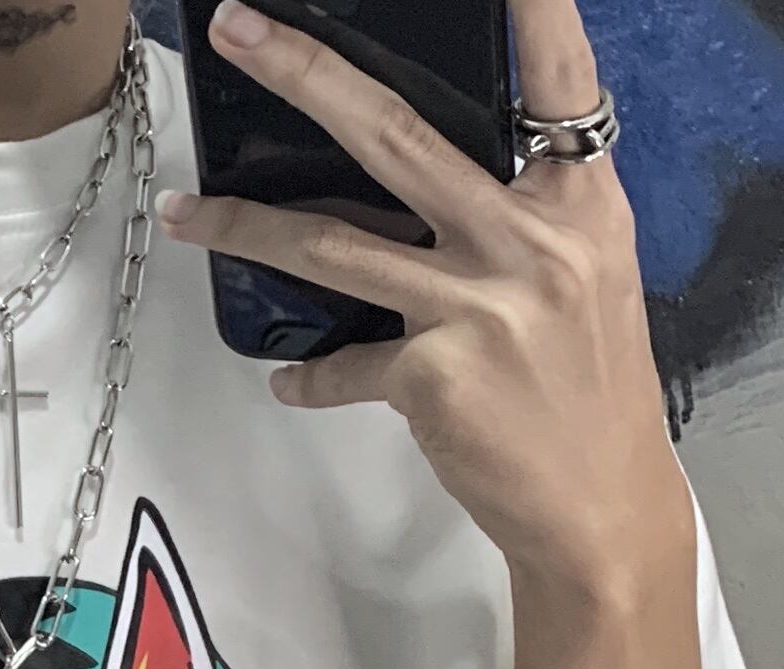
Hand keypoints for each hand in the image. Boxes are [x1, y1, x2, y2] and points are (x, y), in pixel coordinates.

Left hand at [158, 0, 689, 596]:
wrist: (598, 505)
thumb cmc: (587, 393)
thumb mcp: (585, 276)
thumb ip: (520, 217)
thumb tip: (429, 186)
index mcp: (577, 201)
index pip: (556, 78)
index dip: (534, 9)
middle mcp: (527, 238)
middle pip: (394, 134)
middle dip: (304, 74)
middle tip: (237, 30)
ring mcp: (475, 305)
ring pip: (331, 243)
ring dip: (245, 225)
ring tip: (186, 210)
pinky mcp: (431, 376)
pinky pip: (343, 365)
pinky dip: (311, 376)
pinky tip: (292, 380)